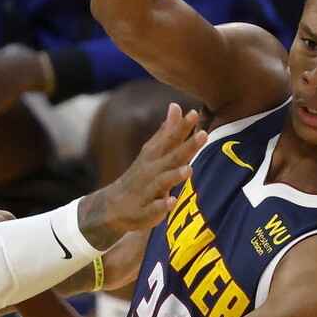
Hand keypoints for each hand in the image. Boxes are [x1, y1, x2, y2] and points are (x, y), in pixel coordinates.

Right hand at [91, 103, 205, 238]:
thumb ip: (166, 132)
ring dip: (174, 175)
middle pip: (171, 158)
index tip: (194, 113)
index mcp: (154, 156)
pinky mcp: (145, 211)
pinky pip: (153, 208)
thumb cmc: (139, 176)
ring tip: (188, 170)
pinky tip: (171, 202)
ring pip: (161, 182)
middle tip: (203, 135)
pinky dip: (161, 206)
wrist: (112, 206)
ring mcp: (147, 191)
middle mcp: (151, 171)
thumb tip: (175, 106)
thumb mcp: (151, 152)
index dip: (182, 127)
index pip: (170, 139)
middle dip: (186, 147)